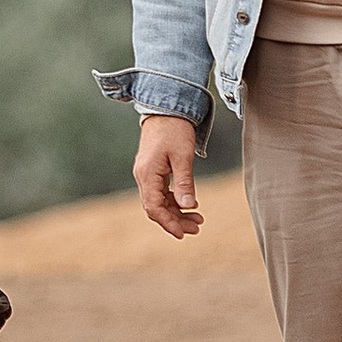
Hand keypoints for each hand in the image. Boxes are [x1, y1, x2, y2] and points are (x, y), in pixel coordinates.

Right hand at [134, 113, 202, 237]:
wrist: (165, 107)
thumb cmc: (175, 129)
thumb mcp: (183, 157)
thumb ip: (185, 183)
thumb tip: (188, 207)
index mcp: (147, 174)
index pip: (154, 208)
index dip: (168, 223)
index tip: (184, 234)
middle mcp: (143, 176)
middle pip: (155, 207)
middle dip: (175, 220)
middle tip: (197, 228)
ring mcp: (146, 173)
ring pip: (158, 201)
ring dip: (176, 212)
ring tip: (198, 219)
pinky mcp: (152, 169)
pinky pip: (160, 192)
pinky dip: (174, 200)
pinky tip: (190, 204)